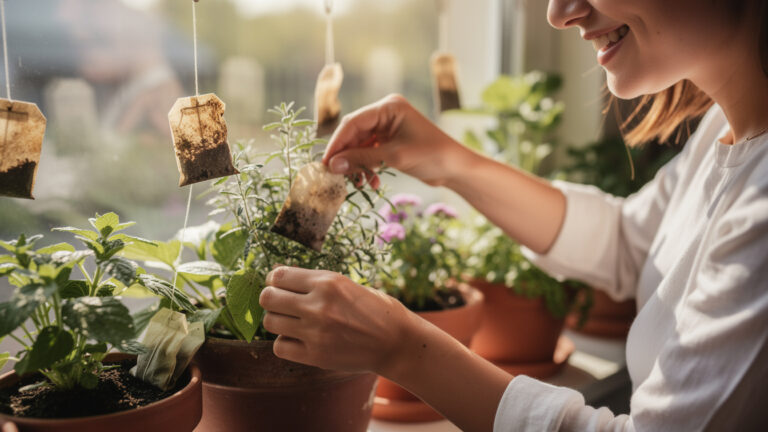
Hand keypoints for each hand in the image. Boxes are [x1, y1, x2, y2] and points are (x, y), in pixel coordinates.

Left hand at [259, 266, 413, 373]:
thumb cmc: (375, 309)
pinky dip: (285, 342)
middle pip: (268, 298)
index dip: (275, 280)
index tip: (280, 285)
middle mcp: (318, 305)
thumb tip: (279, 278)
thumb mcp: (346, 284)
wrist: (396, 342)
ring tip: (293, 322)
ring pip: (270, 322)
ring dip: (277, 321)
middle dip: (271, 298)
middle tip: (282, 303)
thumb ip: (315, 282)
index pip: (278, 275)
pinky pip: (279, 346)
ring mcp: (315, 332)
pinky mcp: (315, 355)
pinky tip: (298, 339)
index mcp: (327, 282)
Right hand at [322, 94, 470, 187]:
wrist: (457, 169)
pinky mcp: (391, 142)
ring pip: (360, 146)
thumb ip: (361, 158)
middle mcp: (387, 114)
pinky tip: (371, 183)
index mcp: (389, 107)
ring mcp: (389, 128)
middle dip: (346, 156)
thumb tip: (332, 165)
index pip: (353, 122)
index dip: (337, 143)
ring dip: (357, 165)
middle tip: (335, 176)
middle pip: (354, 134)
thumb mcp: (394, 157)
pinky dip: (367, 168)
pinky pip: (370, 153)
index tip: (325, 162)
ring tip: (358, 183)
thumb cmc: (432, 156)